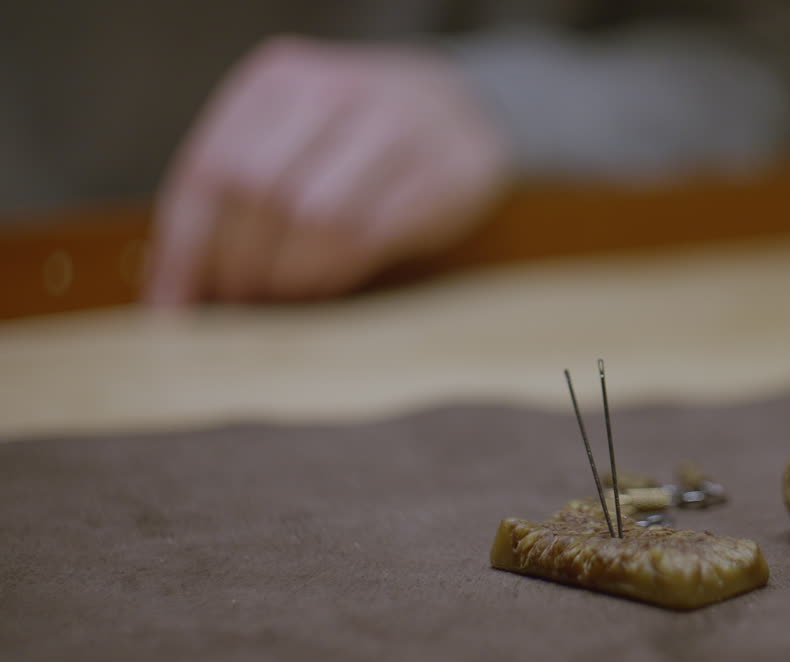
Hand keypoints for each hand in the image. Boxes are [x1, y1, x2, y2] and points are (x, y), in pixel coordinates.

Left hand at [147, 36, 509, 304]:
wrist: (469, 107)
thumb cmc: (360, 135)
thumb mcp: (294, 129)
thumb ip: (239, 180)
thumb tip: (175, 272)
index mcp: (279, 78)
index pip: (210, 167)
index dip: (183, 247)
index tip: (171, 304)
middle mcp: (333, 91)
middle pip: (255, 192)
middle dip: (235, 265)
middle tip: (234, 305)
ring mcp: (392, 127)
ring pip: (311, 216)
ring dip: (286, 274)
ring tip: (279, 299)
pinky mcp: (437, 172)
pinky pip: (367, 235)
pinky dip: (333, 274)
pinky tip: (323, 287)